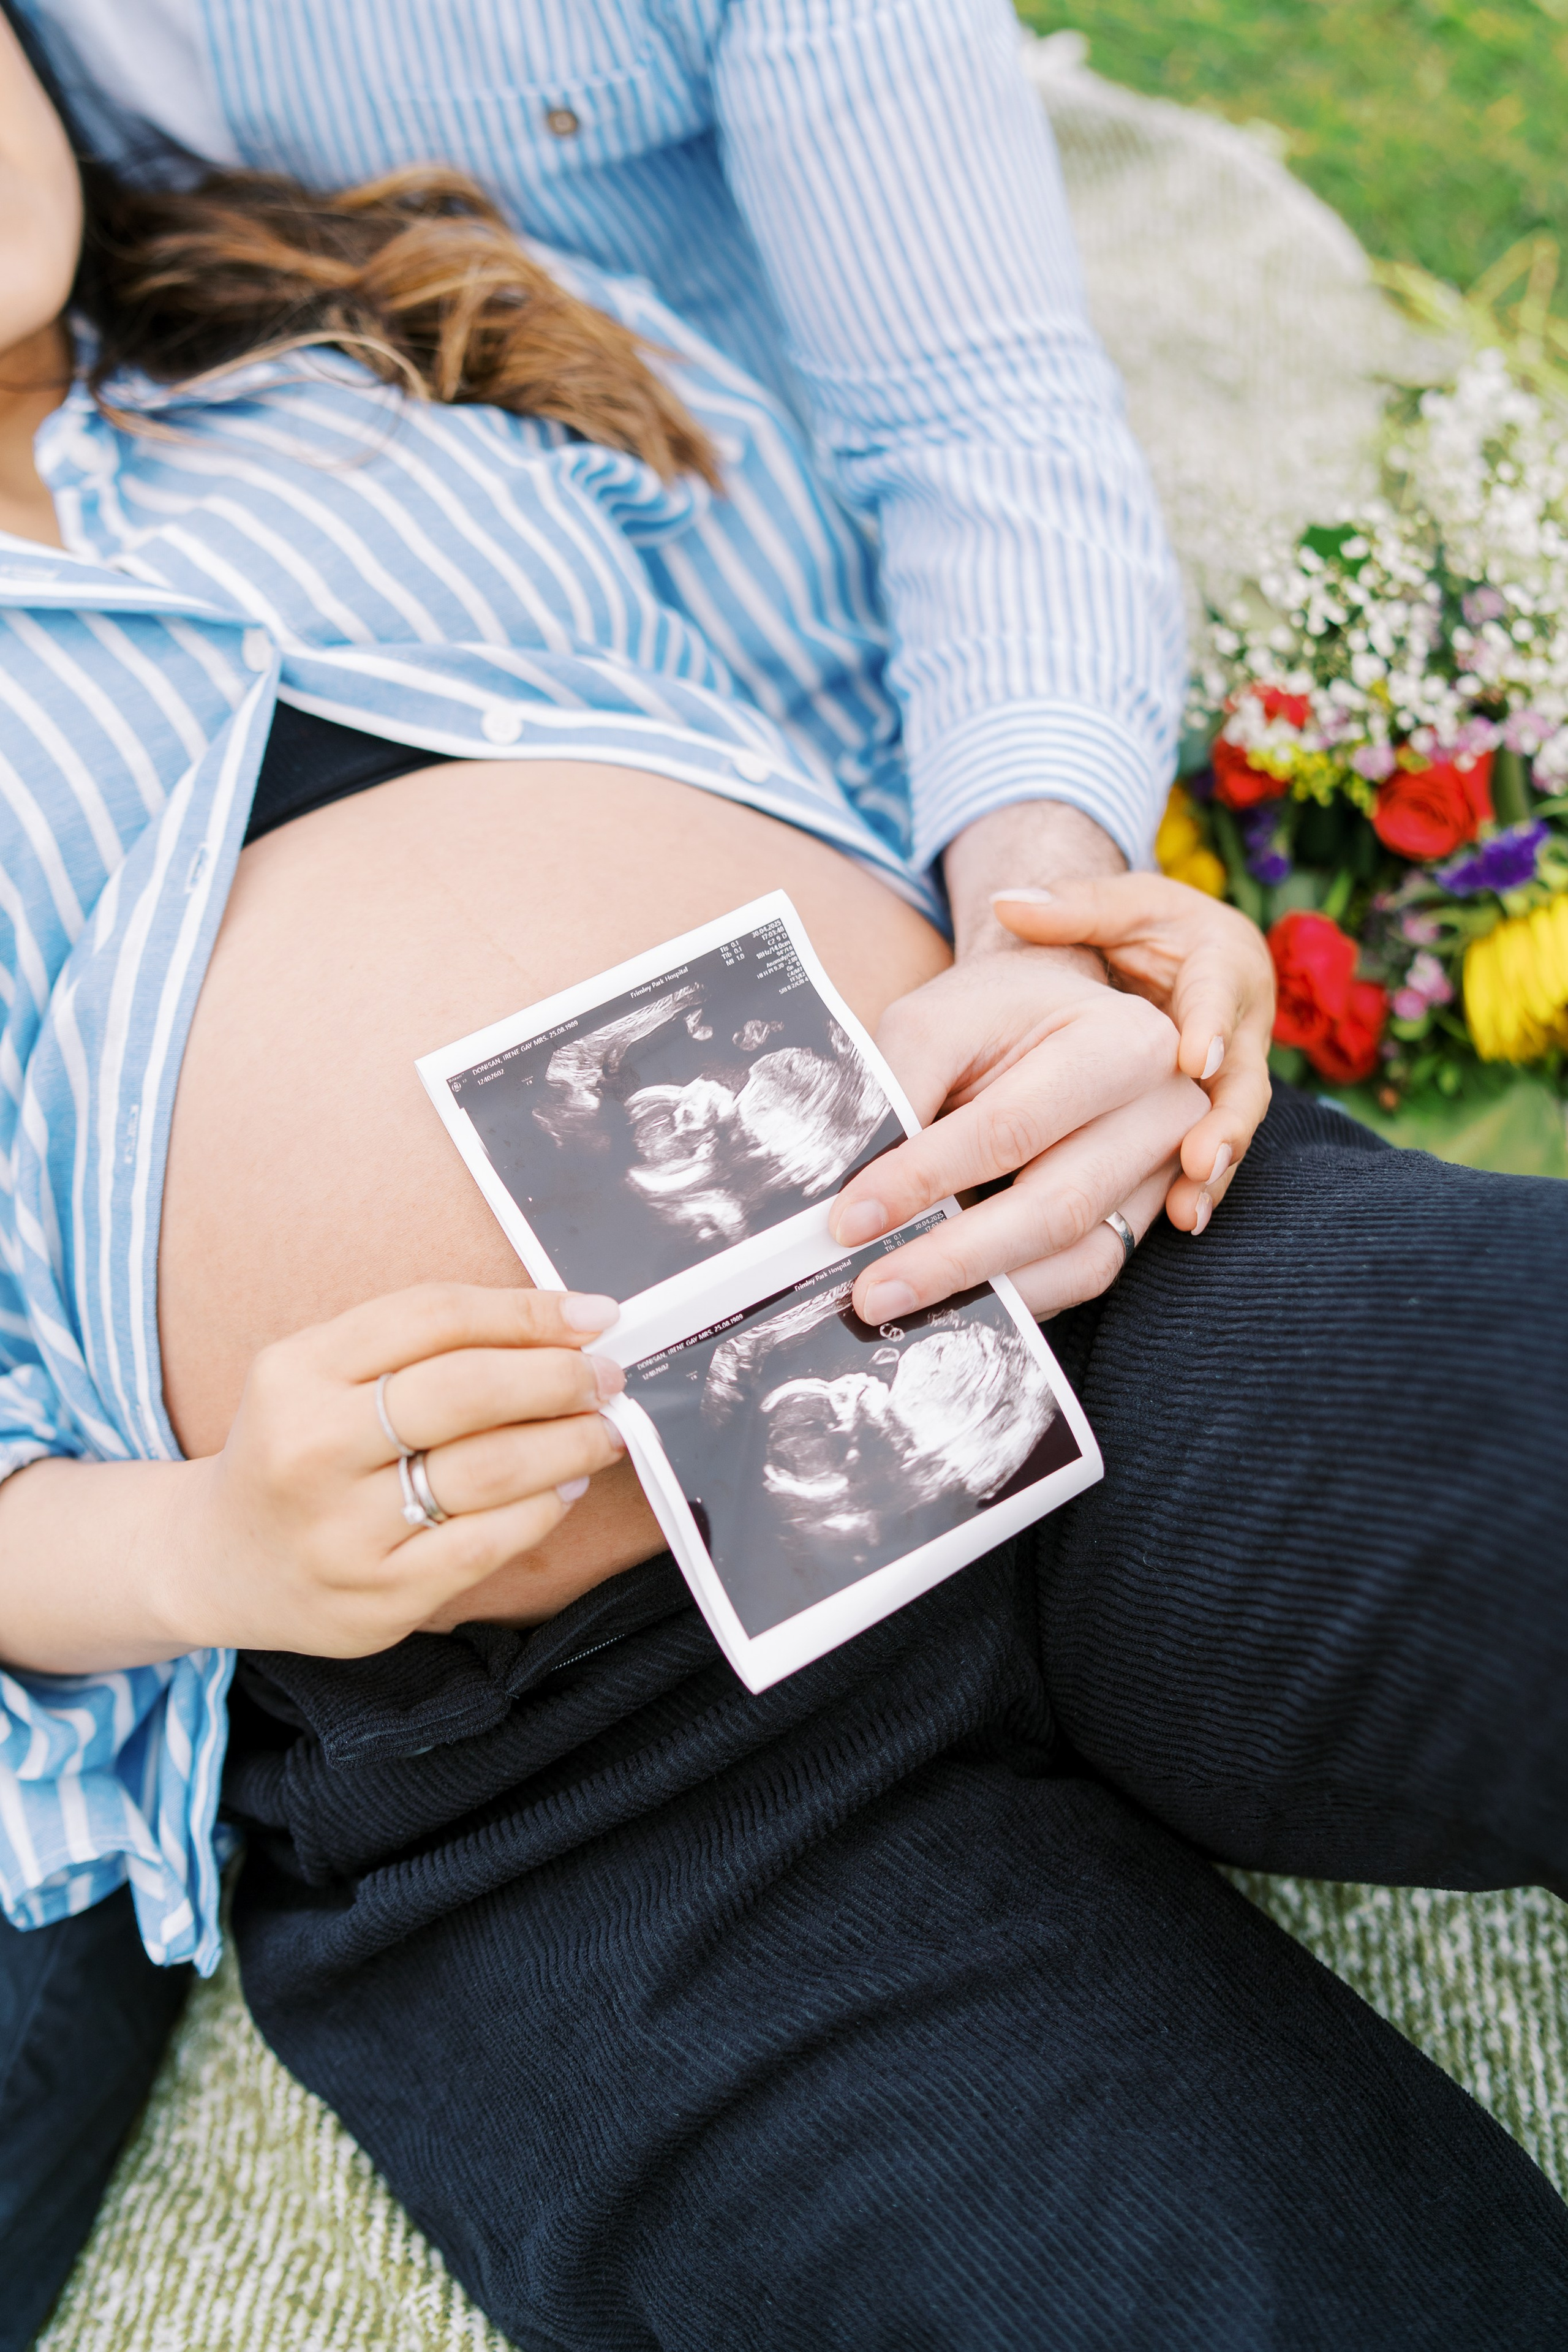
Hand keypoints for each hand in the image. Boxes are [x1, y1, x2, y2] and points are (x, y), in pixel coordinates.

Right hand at [167, 1284, 627, 1656]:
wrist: (223, 1560)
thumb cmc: (298, 1450)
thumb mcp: (322, 1374)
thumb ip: (421, 1346)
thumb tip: (557, 1328)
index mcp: (297, 1371)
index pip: (434, 1317)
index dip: (526, 1312)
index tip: (590, 1316)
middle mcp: (311, 1448)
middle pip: (467, 1391)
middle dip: (558, 1377)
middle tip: (604, 1376)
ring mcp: (342, 1530)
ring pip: (490, 1469)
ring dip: (570, 1442)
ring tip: (603, 1429)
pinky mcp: (378, 1596)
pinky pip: (490, 1541)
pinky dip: (545, 1506)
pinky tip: (565, 1485)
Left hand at [829, 872, 1272, 1321]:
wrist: (1055, 1012)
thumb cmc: (995, 1014)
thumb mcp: (936, 1022)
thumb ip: (898, 1090)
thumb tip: (858, 1196)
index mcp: (1122, 1041)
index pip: (1011, 1128)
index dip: (926, 1178)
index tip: (851, 1219)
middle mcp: (1164, 1110)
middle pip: (1056, 1207)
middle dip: (954, 1259)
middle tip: (872, 1293)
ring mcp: (1167, 1173)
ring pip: (1079, 1259)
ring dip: (987, 1295)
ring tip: (901, 1308)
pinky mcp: (1147, 1216)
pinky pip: (1083, 1276)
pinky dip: (1017, 1298)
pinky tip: (954, 1304)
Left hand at [991, 873, 1274, 1233]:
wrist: (1181, 959)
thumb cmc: (1148, 928)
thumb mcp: (1120, 906)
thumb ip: (1074, 906)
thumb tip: (1007, 901)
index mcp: (1222, 965)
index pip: (1219, 993)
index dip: (1210, 1025)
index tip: (1192, 1057)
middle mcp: (1238, 1029)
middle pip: (1241, 1081)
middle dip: (1225, 1123)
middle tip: (1201, 1157)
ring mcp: (1229, 1081)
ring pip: (1230, 1129)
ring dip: (1213, 1173)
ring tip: (1188, 1210)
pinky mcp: (1210, 1115)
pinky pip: (1208, 1156)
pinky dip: (1194, 1190)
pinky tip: (1177, 1222)